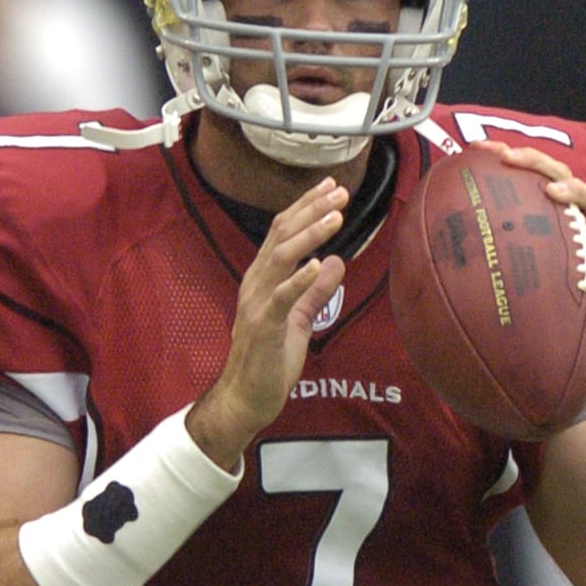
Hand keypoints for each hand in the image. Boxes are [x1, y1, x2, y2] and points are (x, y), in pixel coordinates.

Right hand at [187, 178, 348, 469]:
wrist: (245, 398)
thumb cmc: (270, 361)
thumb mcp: (299, 320)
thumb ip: (315, 292)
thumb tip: (336, 262)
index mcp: (263, 280)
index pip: (283, 233)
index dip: (306, 207)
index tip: (330, 187)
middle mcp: (256, 284)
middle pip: (282, 236)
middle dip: (311, 210)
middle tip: (340, 191)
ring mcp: (257, 304)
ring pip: (281, 258)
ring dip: (309, 234)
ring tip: (335, 216)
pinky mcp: (264, 328)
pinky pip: (281, 298)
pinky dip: (299, 279)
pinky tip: (319, 263)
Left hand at [478, 141, 585, 387]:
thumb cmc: (557, 312)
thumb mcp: (519, 286)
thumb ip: (490, 272)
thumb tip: (432, 275)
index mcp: (553, 219)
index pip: (531, 178)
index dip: (508, 159)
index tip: (477, 149)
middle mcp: (579, 221)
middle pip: (561, 176)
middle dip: (535, 161)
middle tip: (509, 157)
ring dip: (573, 192)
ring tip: (552, 191)